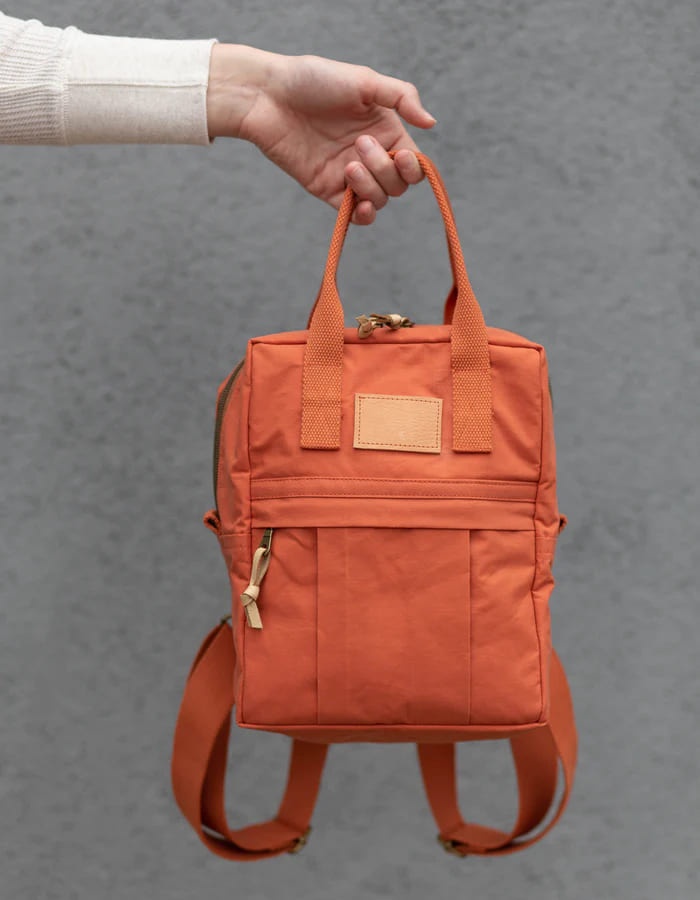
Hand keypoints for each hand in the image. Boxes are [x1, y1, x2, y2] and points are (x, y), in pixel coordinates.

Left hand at [206, 44, 435, 224]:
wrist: (268, 97)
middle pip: (398, 185)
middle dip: (384, 170)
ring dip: (371, 188)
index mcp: (384, 130)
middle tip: (358, 144)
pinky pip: (354, 215)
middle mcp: (370, 155)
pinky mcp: (327, 190)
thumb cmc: (313, 80)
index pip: (412, 163)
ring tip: (348, 166)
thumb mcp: (364, 80)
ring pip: (380, 200)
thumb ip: (401, 97)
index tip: (400, 154)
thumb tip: (431, 123)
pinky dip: (363, 215)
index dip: (412, 166)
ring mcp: (349, 175)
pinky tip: (359, 204)